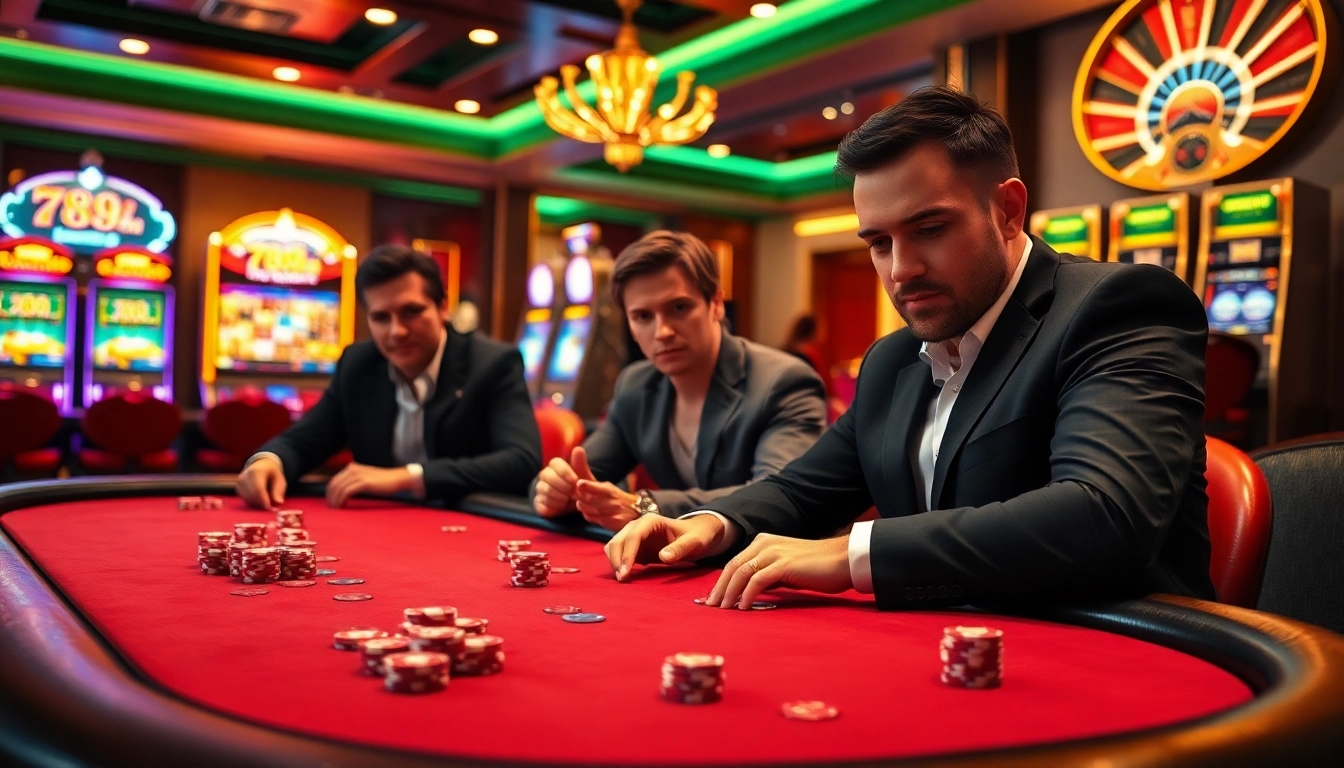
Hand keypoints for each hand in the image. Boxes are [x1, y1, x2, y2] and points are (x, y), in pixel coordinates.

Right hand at [236, 456, 285, 509]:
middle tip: (270, 508)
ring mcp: (240, 481)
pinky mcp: (237, 487)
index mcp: (257, 471)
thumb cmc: (272, 473)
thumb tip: (278, 502)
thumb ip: (279, 490)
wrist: (261, 465)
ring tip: (266, 501)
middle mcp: (245, 475)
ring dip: (257, 503)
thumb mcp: (280, 479)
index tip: (269, 508)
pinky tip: (259, 499)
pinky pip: (245, 498)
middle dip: (261, 503)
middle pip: (252, 495)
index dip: (263, 500)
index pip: (258, 489)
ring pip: (247, 498)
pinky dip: (253, 502)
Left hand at [325, 462, 413, 507]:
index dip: (330, 492)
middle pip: (334, 484)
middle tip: (331, 508)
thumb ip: (354, 481)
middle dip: (330, 497)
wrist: (397, 479)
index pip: (334, 480)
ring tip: (336, 509)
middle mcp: (352, 469)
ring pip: (339, 488)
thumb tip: (343, 492)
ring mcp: (358, 475)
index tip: (331, 502)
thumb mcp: (365, 478)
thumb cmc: (383, 482)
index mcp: (352, 467)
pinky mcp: (363, 482)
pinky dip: (341, 500)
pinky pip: (346, 492)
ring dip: (335, 500)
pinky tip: (342, 506)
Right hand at [533, 447, 587, 517]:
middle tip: (572, 492)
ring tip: (568, 499)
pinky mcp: (539, 502)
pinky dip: (552, 506)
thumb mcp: (583, 476)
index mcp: (555, 466)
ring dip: (558, 496)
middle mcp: (545, 475)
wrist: (576, 503)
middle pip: (546, 475)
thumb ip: (580, 463)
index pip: (555, 463)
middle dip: (561, 485)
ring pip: (543, 489)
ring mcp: (540, 488)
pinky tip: (561, 506)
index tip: (575, 480)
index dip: (565, 472)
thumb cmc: (579, 486)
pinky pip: (541, 503)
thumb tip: (578, 448)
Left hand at [574, 475, 637, 530]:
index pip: (596, 487)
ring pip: (590, 510)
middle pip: (589, 500)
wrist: (638, 511)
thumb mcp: (610, 488)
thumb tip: (579, 484)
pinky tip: (588, 513)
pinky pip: (594, 519)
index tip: (579, 484)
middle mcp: (611, 501)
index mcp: (610, 490)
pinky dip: (588, 516)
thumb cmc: (619, 498)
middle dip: (579, 497)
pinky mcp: (612, 523)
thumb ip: (595, 486)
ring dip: (582, 507)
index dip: (586, 485)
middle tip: (576, 496)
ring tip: (581, 505)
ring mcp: (611, 513)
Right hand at [604, 513, 725, 581]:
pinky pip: (619, 554)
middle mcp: (638, 526)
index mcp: (650, 521)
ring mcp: (634, 535)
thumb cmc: (696, 536)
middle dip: (616, 560)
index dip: (627, 555)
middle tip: (622, 580)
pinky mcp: (634, 547)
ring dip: (614, 562)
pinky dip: (618, 564)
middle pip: (618, 541)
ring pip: (614, 546)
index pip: (633, 537)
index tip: (625, 573)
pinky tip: (626, 576)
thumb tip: (663, 557)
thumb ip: (679, 549)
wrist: (696, 534)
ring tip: (623, 579)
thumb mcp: (693, 542)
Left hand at [707, 534, 852, 609]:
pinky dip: (747, 595)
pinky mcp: (783, 564)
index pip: (735, 563)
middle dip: (720, 589)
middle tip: (711, 608)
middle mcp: (764, 544)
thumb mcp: (786, 569)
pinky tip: (743, 608)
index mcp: (762, 542)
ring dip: (729, 593)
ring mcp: (773, 552)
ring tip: (723, 610)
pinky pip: (757, 581)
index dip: (722, 582)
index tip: (713, 599)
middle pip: (733, 567)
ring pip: (741, 573)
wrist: (842, 560)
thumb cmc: (817, 568)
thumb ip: (768, 576)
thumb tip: (750, 593)